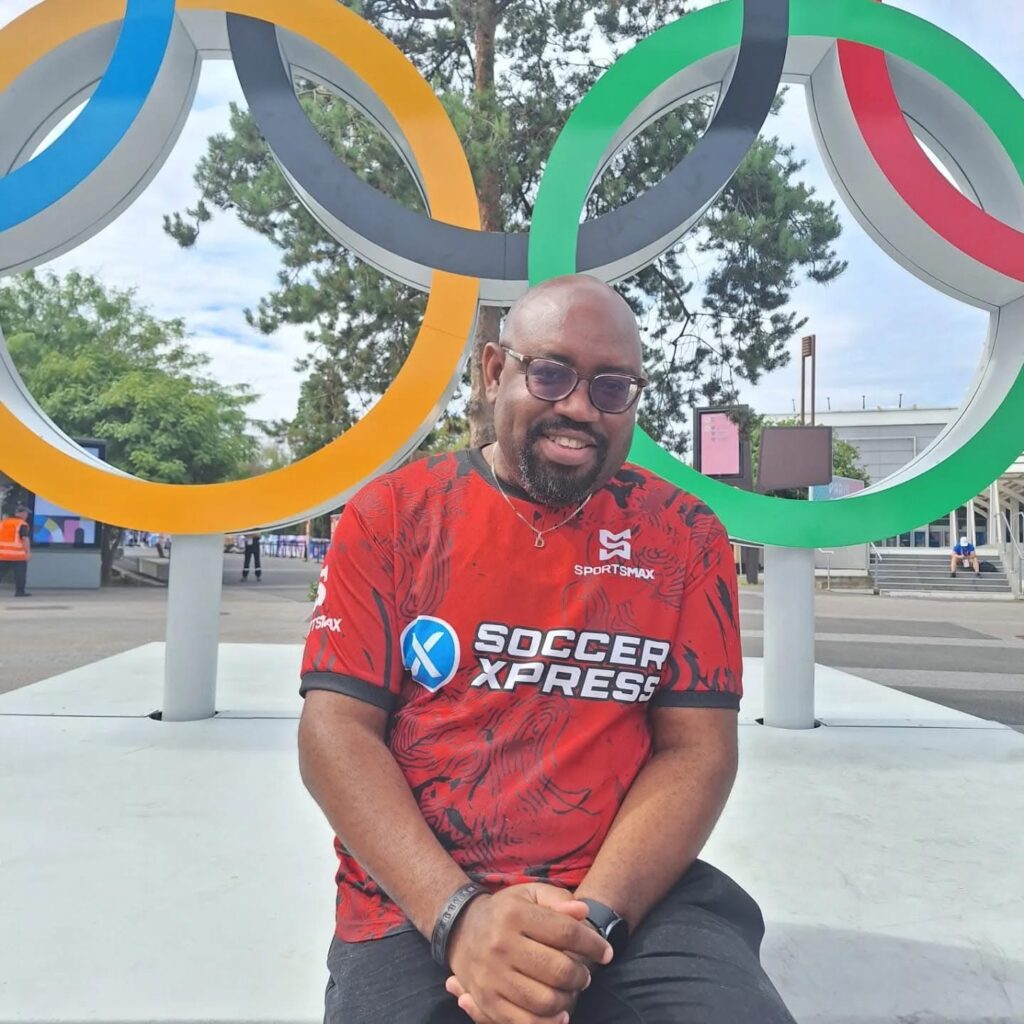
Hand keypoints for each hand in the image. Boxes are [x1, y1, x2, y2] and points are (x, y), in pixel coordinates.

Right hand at [445, 882, 611, 1023]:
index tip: (606, 953)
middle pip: (558, 970)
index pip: (566, 933)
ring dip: (568, 998)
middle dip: (581, 975)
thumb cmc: (507, 911)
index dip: (593, 944)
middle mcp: (501, 945)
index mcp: (515, 914)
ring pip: (545, 999)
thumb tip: (584, 912)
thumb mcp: (530, 894)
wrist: (461, 930)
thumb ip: (558, 899)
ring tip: (571, 990)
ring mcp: (492, 976)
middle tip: (585, 974)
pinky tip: (559, 1013)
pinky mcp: (486, 1001)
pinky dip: (548, 1022)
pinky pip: (524, 1021)